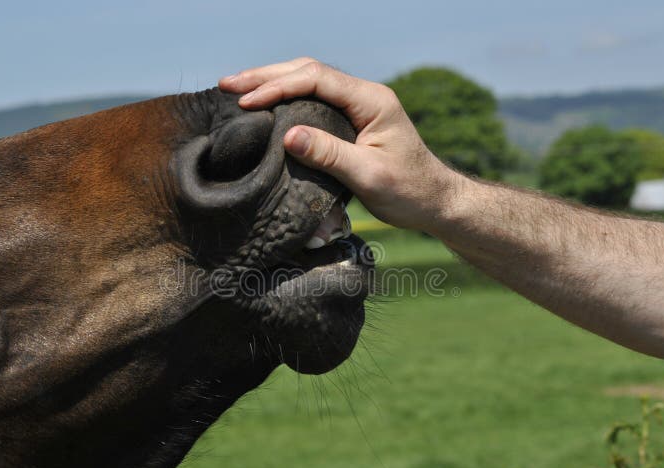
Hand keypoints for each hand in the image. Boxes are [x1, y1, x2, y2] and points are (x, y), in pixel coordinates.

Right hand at [219, 58, 459, 231]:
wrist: (435, 200)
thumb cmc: (409, 191)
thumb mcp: (369, 176)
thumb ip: (330, 154)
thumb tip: (288, 134)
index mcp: (372, 101)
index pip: (317, 79)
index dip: (279, 87)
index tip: (248, 101)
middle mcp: (364, 95)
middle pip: (309, 71)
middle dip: (267, 76)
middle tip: (228, 84)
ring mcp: (358, 105)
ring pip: (309, 82)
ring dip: (273, 83)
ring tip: (237, 89)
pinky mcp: (352, 120)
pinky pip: (314, 100)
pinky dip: (286, 99)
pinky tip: (265, 105)